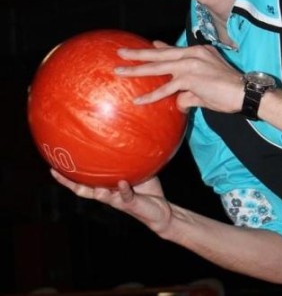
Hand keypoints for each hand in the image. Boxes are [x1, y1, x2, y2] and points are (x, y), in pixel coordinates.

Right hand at [51, 169, 172, 234]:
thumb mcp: (137, 171)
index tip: (53, 166)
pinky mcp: (130, 204)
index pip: (84, 182)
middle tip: (56, 172)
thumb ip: (130, 161)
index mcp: (106, 187)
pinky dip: (123, 189)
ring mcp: (118, 200)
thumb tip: (126, 138)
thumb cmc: (147, 190)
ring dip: (95, 190)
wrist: (161, 209)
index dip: (68, 177)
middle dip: (69, 183)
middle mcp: (108, 194)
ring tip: (88, 184)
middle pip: (84, 190)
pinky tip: (122, 182)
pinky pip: (125, 196)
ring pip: (102, 196)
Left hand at [115, 41, 243, 112]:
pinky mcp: (189, 78)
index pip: (174, 49)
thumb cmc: (229, 90)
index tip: (150, 45)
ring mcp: (190, 64)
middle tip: (121, 53)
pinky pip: (166, 88)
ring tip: (119, 72)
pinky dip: (152, 95)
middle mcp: (192, 53)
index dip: (160, 48)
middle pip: (159, 53)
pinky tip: (139, 100)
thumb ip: (189, 91)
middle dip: (138, 53)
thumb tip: (178, 101)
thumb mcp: (206, 87)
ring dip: (136, 71)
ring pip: (158, 67)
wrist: (245, 91)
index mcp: (198, 52)